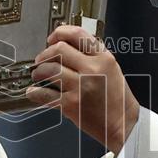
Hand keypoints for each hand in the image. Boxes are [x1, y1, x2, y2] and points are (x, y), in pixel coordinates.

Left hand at [26, 25, 139, 153]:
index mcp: (103, 58)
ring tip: (38, 75)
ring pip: (49, 69)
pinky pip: (45, 94)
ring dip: (38, 72)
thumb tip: (66, 45)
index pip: (77, 34)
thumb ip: (92, 55)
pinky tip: (34, 92)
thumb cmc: (116, 98)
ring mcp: (80, 86)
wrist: (122, 124)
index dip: (59, 33)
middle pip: (58, 49)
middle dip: (45, 54)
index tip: (51, 39)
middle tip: (41, 61)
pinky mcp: (71, 104)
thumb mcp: (111, 68)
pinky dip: (35, 92)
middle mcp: (91, 69)